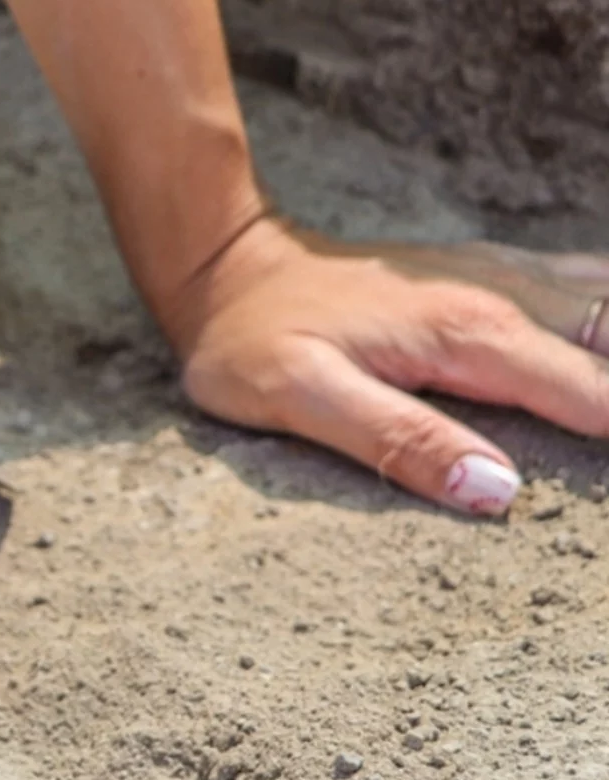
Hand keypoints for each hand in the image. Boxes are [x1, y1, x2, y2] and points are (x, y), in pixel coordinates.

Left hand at [169, 216, 608, 515]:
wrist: (229, 268)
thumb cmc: (253, 338)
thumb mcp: (300, 396)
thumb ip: (398, 439)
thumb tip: (495, 491)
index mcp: (470, 335)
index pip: (594, 393)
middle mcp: (505, 297)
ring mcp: (503, 278)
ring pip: (607, 308)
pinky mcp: (492, 276)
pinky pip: (586, 288)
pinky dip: (605, 324)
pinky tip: (602, 350)